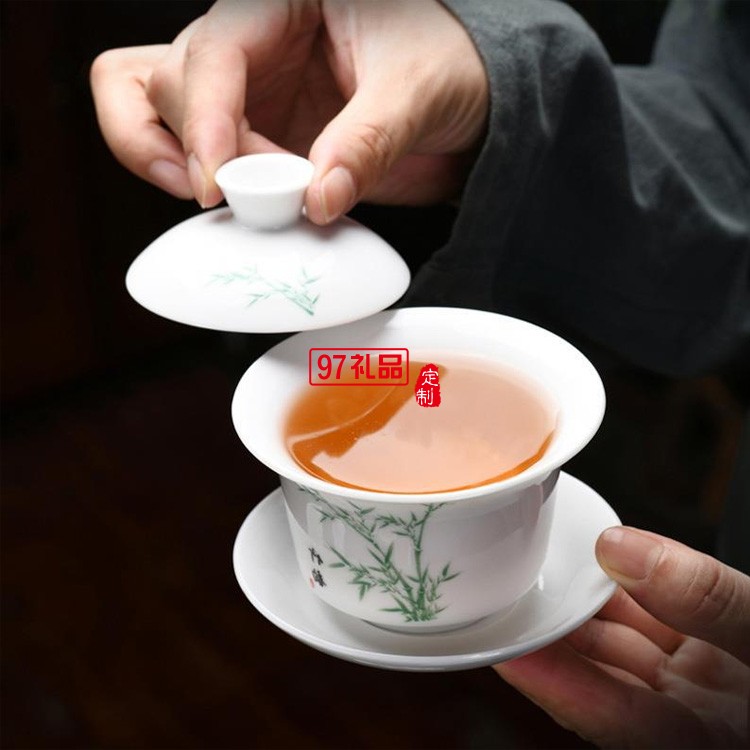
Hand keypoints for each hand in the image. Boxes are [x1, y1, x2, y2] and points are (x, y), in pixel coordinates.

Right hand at [89, 0, 487, 223]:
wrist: (467, 104)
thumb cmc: (451, 65)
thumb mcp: (419, 90)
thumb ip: (368, 142)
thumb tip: (317, 199)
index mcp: (281, 5)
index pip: (214, 54)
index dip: (205, 121)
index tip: (222, 185)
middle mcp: (251, 43)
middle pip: (171, 85)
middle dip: (204, 150)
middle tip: (261, 199)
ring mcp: (247, 91)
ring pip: (151, 105)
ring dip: (164, 159)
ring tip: (220, 203)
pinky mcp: (253, 134)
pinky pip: (186, 147)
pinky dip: (183, 176)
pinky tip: (227, 206)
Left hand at [495, 527, 749, 747]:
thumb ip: (709, 601)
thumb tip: (622, 551)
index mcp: (707, 739)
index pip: (610, 718)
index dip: (552, 684)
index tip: (505, 649)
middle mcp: (698, 716)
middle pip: (605, 676)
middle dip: (556, 635)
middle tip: (509, 596)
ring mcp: (705, 685)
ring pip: (627, 643)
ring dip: (588, 604)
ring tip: (546, 568)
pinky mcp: (712, 654)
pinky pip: (659, 618)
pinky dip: (632, 587)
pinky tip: (607, 558)